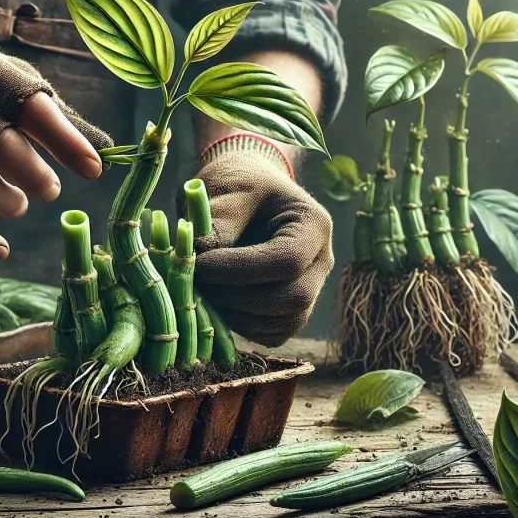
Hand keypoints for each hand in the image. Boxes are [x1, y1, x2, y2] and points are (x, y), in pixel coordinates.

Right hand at [0, 30, 112, 259]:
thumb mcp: (2, 81)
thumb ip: (53, 115)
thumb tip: (110, 151)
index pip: (27, 101)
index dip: (65, 139)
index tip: (95, 170)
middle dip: (33, 173)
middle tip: (51, 190)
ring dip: (6, 202)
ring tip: (18, 204)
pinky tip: (0, 248)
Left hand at [179, 134, 333, 346]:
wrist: (246, 192)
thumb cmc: (237, 184)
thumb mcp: (227, 190)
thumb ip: (216, 224)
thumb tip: (196, 260)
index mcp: (314, 225)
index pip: (287, 260)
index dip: (239, 269)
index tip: (199, 265)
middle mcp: (321, 261)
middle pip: (294, 299)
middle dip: (239, 298)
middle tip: (197, 284)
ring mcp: (311, 288)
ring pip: (284, 323)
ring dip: (237, 318)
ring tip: (201, 295)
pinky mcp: (291, 309)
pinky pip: (273, 333)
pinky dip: (242, 328)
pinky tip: (214, 307)